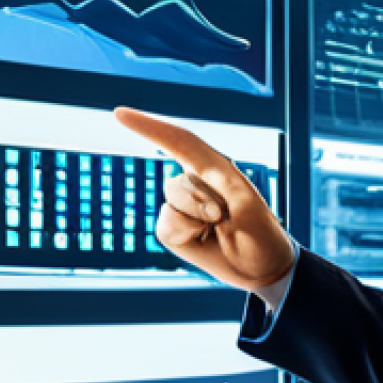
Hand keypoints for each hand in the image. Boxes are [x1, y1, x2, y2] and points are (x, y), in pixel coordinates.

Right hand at [113, 107, 294, 291]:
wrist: (263, 268)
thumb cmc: (261, 234)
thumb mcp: (246, 206)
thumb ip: (210, 192)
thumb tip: (175, 192)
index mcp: (216, 168)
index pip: (179, 141)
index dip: (149, 126)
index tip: (119, 113)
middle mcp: (197, 182)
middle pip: (177, 184)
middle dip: (198, 204)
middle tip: (225, 218)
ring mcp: (183, 206)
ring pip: (170, 204)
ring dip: (195, 219)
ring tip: (219, 227)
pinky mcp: (175, 228)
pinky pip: (166, 227)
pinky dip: (184, 235)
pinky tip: (203, 240)